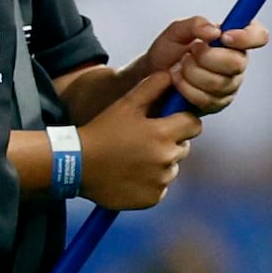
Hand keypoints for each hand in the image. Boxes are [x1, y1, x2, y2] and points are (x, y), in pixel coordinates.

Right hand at [76, 82, 203, 210]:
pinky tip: (130, 176)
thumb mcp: (126, 105)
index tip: (167, 123)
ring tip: (133, 160)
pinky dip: (150, 183)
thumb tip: (172, 74)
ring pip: (172, 168)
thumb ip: (152, 87)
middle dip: (170, 143)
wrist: (77, 165)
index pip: (194, 125)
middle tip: (143, 141)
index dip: (182, 122)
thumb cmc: (102, 131)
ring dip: (160, 163)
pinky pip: (160, 187)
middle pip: (184, 147)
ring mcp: (160, 181)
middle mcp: (166, 159)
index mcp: (163, 133)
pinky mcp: (153, 198)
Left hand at [127, 14, 268, 116]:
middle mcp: (237, 63)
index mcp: (233, 40)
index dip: (247, 37)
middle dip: (206, 57)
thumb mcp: (176, 32)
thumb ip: (195, 24)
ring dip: (191, 73)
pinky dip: (186, 88)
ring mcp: (229, 85)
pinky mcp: (217, 103)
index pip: (258, 36)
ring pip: (219, 82)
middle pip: (236, 63)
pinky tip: (177, 81)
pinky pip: (207, 99)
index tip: (224, 37)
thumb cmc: (167, 53)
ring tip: (179, 66)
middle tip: (189, 52)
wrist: (151, 77)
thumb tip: (214, 31)